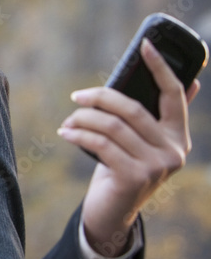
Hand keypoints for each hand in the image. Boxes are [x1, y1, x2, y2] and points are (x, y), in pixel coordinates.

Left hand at [58, 38, 200, 255]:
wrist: (111, 213)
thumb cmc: (122, 169)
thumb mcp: (142, 143)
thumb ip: (160, 118)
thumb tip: (193, 83)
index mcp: (179, 137)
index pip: (174, 95)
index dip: (160, 68)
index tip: (145, 45)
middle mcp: (174, 151)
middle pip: (133, 109)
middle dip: (100, 98)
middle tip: (77, 97)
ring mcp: (156, 166)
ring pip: (112, 126)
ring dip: (83, 119)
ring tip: (68, 121)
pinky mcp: (133, 177)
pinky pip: (100, 144)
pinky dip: (78, 135)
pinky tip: (65, 133)